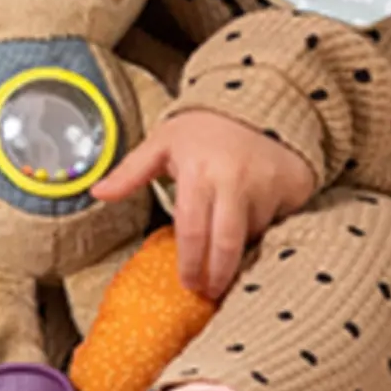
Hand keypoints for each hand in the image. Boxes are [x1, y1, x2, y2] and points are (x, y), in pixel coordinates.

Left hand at [92, 111, 314, 301]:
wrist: (256, 99)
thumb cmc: (205, 127)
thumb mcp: (164, 142)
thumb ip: (131, 171)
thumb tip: (98, 192)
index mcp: (198, 173)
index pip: (191, 232)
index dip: (190, 265)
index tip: (189, 284)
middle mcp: (235, 180)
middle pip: (226, 246)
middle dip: (217, 276)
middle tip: (209, 291)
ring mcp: (267, 185)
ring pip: (252, 235)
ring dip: (240, 245)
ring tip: (229, 238)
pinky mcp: (292, 187)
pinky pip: (278, 221)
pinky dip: (266, 226)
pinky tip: (256, 219)